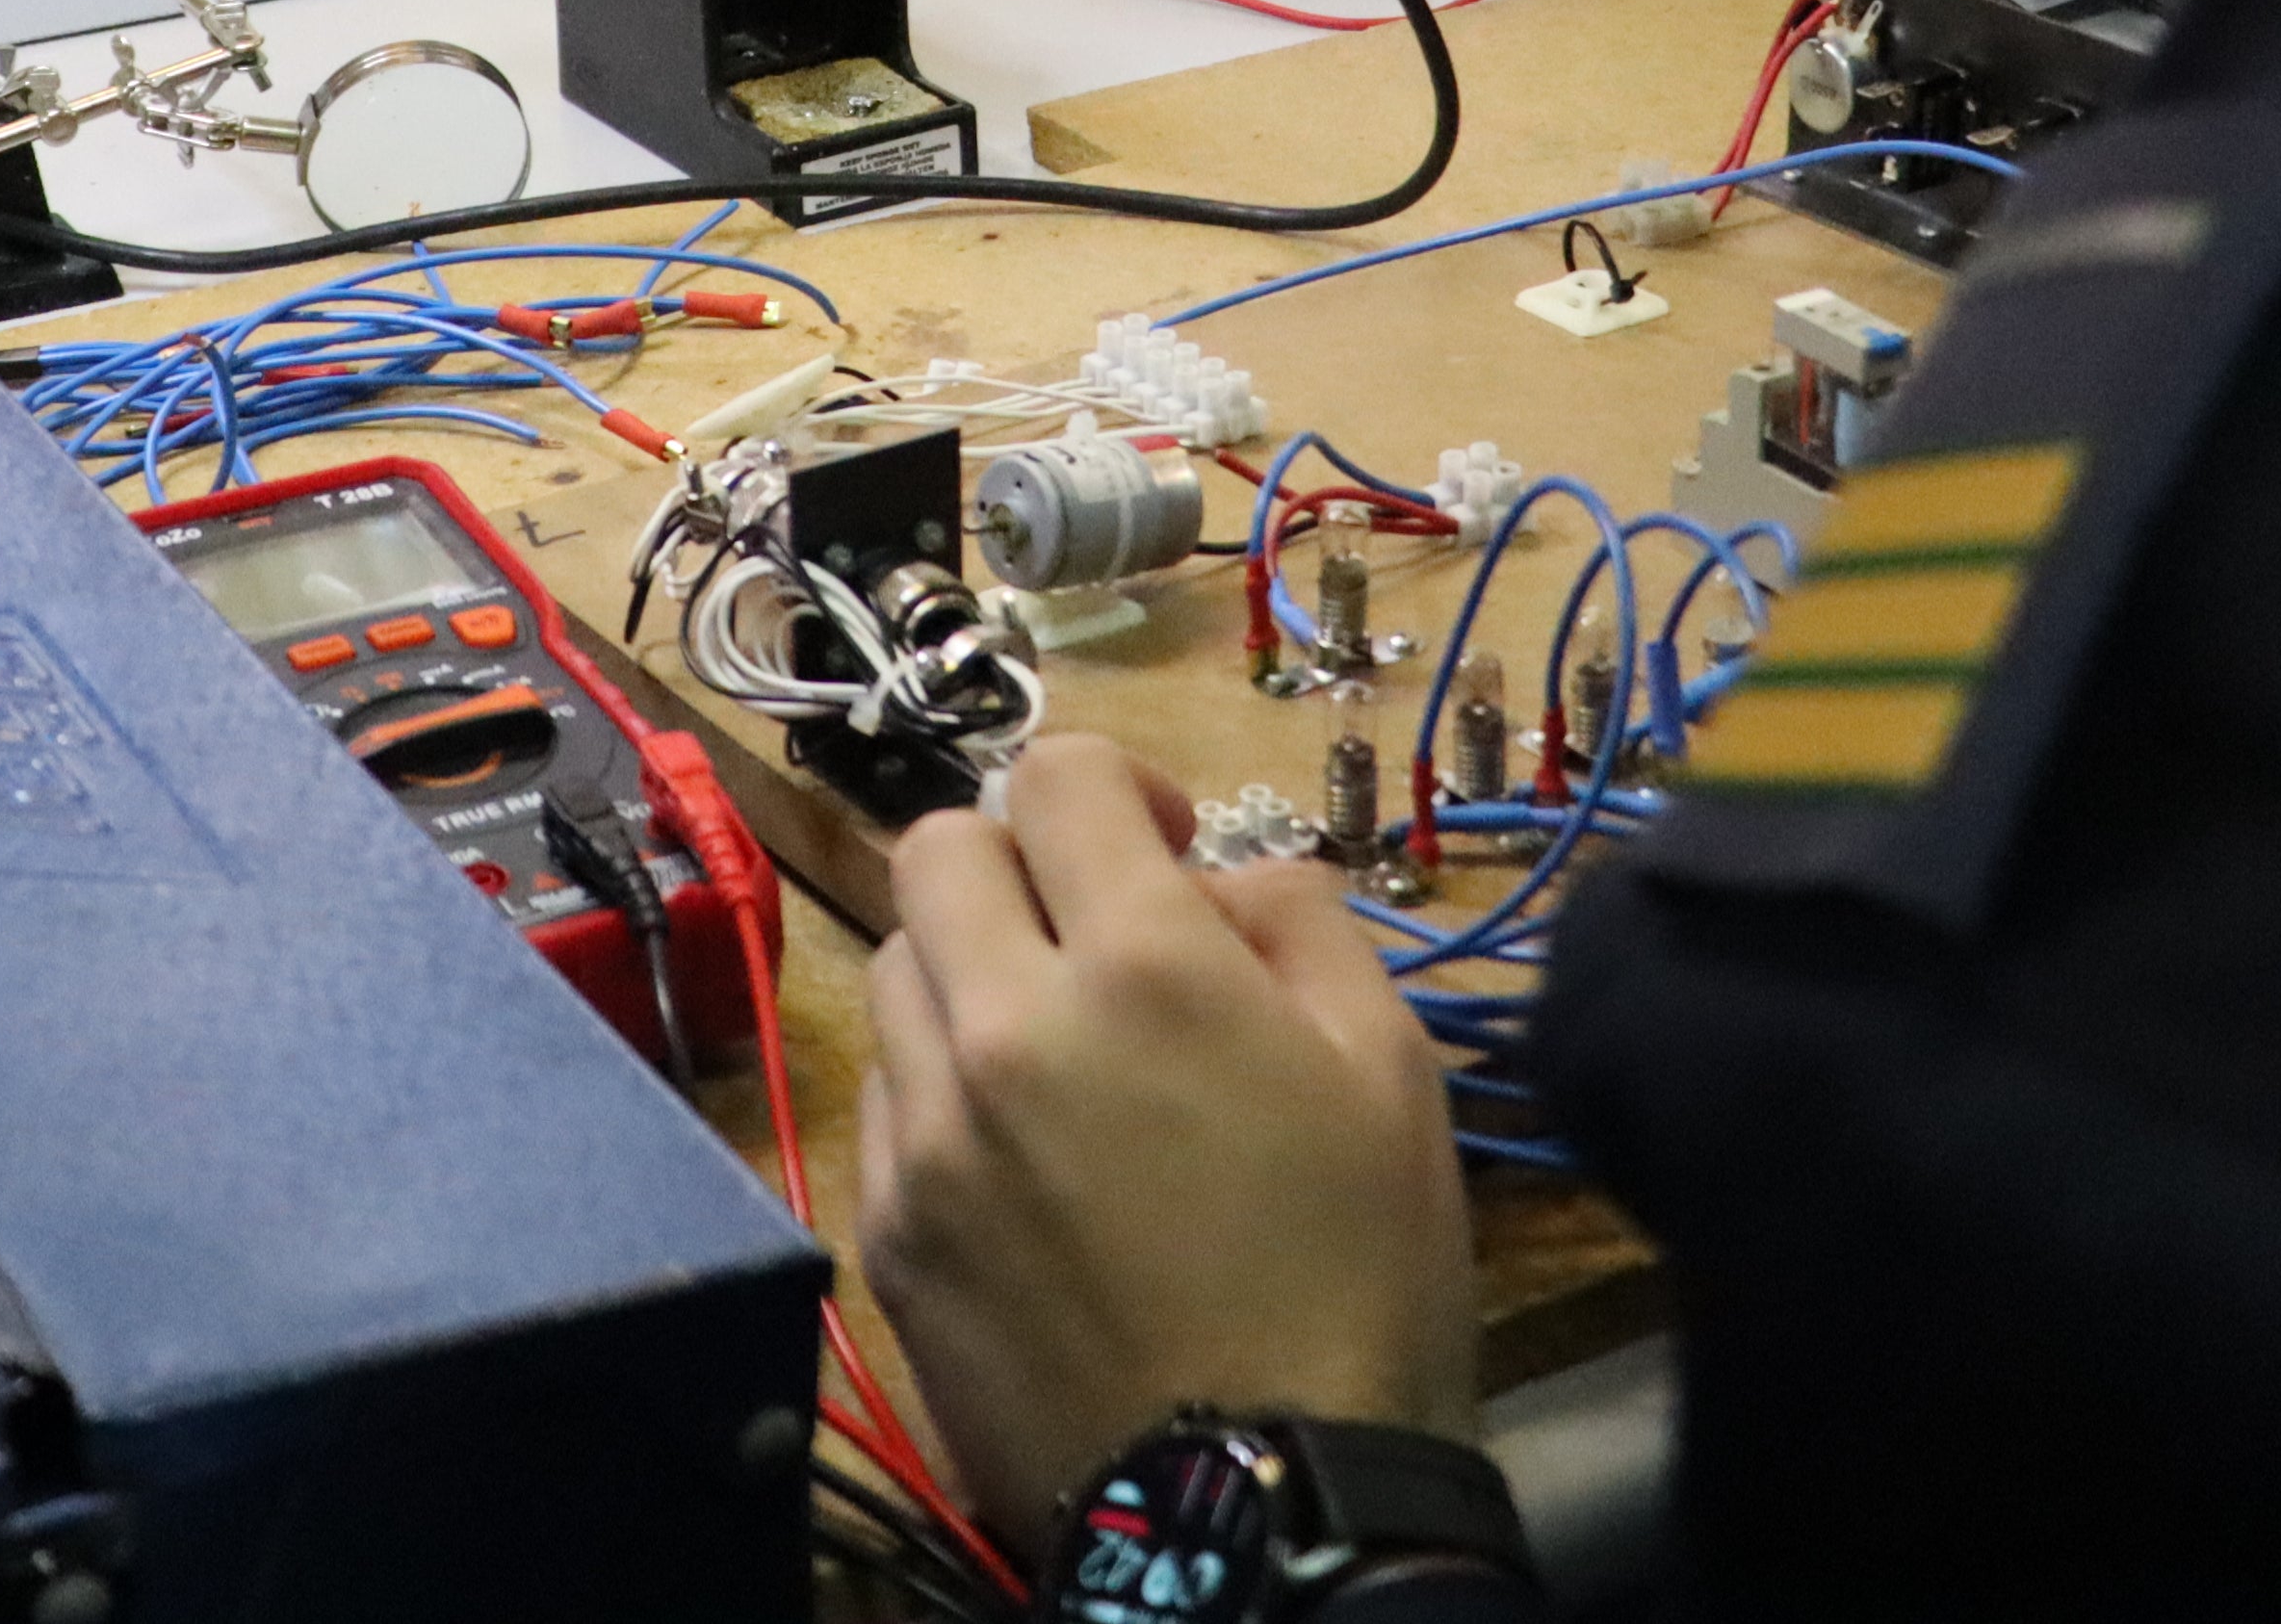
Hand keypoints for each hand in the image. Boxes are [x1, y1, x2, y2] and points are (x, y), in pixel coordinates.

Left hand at [860, 737, 1477, 1546]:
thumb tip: (1229, 878)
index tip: (1167, 853)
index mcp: (1141, 964)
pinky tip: (1026, 1165)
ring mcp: (927, 1136)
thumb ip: (1302, 928)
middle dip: (1018, 861)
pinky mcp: (889, 1234)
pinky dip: (946, 1095)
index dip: (1118, 786)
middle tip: (1096, 936)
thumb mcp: (1390, 1073)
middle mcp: (1004, 1026)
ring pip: (899, 973)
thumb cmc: (1357, 1280)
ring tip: (1059, 1058)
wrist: (1260, 1506)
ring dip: (973, 975)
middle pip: (936, 851)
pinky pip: (889, 1103)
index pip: (1056, 773)